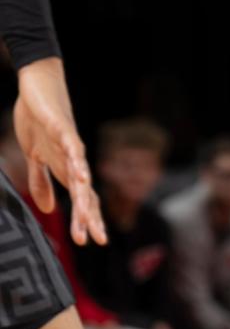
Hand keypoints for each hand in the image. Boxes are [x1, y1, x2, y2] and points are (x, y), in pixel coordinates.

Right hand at [13, 57, 105, 245]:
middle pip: (85, 193)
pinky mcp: (62, 128)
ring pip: (80, 174)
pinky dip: (77, 160)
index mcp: (65, 168)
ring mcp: (70, 144)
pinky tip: (81, 175)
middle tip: (96, 240)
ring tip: (88, 216)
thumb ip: (41, 182)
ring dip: (83, 195)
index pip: (80, 199)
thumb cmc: (38, 120)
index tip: (87, 242)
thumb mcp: (34, 157)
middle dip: (89, 217)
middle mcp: (73, 160)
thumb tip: (47, 209)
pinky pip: (72, 146)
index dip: (84, 219)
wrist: (38, 86)